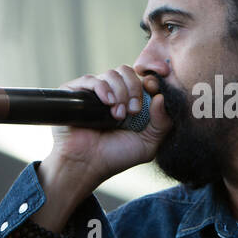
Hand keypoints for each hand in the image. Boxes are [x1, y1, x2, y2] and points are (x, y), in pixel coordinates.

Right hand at [48, 65, 171, 183]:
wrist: (87, 165)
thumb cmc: (115, 156)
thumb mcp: (148, 143)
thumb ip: (162, 123)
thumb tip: (161, 97)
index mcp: (130, 101)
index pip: (142, 78)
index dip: (150, 81)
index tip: (152, 90)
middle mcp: (112, 94)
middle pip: (127, 72)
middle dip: (134, 89)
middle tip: (134, 111)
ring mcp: (93, 92)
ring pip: (112, 74)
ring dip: (120, 92)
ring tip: (117, 115)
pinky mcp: (75, 93)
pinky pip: (91, 79)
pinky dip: (103, 88)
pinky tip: (107, 103)